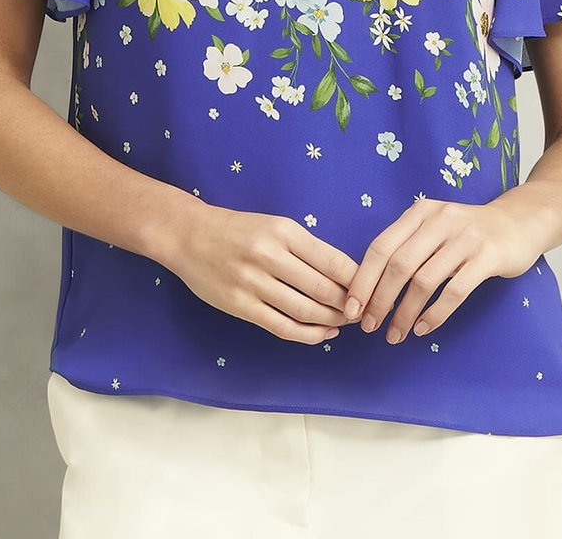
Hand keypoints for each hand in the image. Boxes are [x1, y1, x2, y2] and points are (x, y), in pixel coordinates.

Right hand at [174, 203, 359, 344]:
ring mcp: (254, 283)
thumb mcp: (275, 225)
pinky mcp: (241, 306)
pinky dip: (307, 334)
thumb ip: (306, 248)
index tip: (372, 289)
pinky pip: (282, 327)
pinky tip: (321, 334)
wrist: (190, 236)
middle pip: (323, 289)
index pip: (333, 260)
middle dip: (349, 305)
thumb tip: (345, 274)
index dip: (357, 280)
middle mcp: (270, 256)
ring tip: (345, 323)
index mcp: (284, 231)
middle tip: (363, 311)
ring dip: (331, 321)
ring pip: (305, 311)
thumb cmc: (238, 229)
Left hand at [341, 198, 542, 342]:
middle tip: (370, 327)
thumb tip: (369, 286)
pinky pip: (454, 291)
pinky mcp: (487, 257)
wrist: (518, 222)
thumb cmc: (468, 231)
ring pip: (424, 281)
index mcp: (420, 212)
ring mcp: (465, 238)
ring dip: (405, 313)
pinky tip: (424, 328)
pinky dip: (435, 314)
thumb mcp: (434, 226)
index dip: (363, 280)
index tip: (352, 309)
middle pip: (398, 265)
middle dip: (380, 300)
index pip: (381, 246)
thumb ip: (407, 246)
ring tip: (396, 334)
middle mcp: (440, 220)